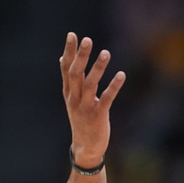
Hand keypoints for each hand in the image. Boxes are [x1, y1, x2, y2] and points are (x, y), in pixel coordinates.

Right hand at [60, 32, 125, 167]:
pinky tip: (122, 74)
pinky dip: (114, 86)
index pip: (66, 69)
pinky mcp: (98, 116)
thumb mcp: (72, 99)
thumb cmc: (81, 120)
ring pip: (89, 85)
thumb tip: (62, 58)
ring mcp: (85, 108)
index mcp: (68, 93)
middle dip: (80, 56)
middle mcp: (74, 99)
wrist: (85, 147)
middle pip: (75, 74)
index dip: (68, 52)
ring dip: (98, 68)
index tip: (71, 35)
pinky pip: (106, 99)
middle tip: (87, 39)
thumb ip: (69, 80)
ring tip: (106, 52)